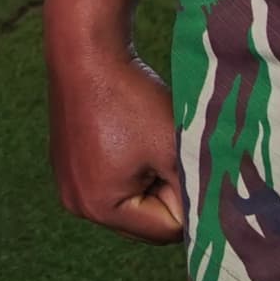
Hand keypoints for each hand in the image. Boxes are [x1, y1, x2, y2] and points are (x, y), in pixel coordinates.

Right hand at [47, 33, 188, 242]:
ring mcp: (67, 184)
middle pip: (144, 220)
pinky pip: (109, 181)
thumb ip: (194, 191)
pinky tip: (126, 132)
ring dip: (147, 177)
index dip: (185, 197)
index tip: (181, 158)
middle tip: (166, 148)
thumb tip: (213, 218)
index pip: (166, 230)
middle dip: (164, 191)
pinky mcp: (66, 163)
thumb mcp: (173, 148)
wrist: (85, 51)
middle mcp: (77, 204)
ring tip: (145, 138)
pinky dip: (126, 165)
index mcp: (100, 208)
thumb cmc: (131, 99)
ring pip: (129, 200)